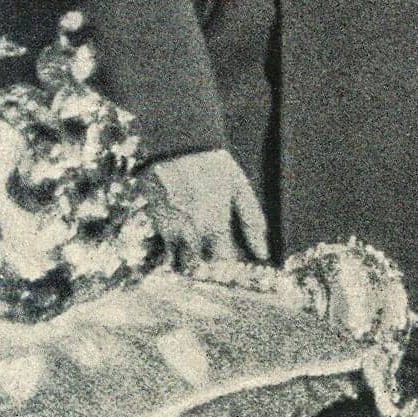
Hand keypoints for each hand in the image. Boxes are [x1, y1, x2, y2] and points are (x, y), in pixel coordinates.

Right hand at [146, 148, 268, 268]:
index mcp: (215, 225)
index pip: (224, 265)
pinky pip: (163, 250)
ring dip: (189, 265)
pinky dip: (173, 252)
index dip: (230, 270)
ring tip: (199, 256)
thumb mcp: (239, 187)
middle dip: (207, 273)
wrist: (176, 143)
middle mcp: (191, 233)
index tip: (234, 268)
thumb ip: (252, 221)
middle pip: (199, 270)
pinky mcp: (155, 223)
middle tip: (215, 267)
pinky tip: (183, 242)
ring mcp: (170, 230)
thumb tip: (262, 253)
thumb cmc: (213, 164)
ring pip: (178, 264)